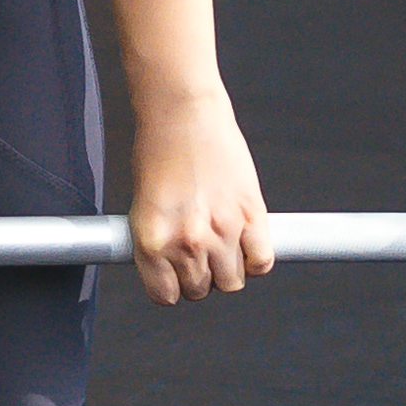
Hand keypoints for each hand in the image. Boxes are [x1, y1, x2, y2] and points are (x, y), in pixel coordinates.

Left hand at [125, 89, 271, 304]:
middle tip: (201, 253)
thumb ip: (160, 239)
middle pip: (201, 290)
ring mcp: (221, 230)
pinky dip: (256, 258)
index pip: (166, 295)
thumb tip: (172, 267)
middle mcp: (186, 242)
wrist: (182, 110)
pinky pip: (261, 261)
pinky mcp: (251, 215)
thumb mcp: (145, 203)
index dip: (173, 287)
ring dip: (228, 268)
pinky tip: (247, 242)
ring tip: (223, 245)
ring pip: (232, 281)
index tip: (177, 277)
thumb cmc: (158, 148)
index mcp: (152, 241)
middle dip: (201, 276)